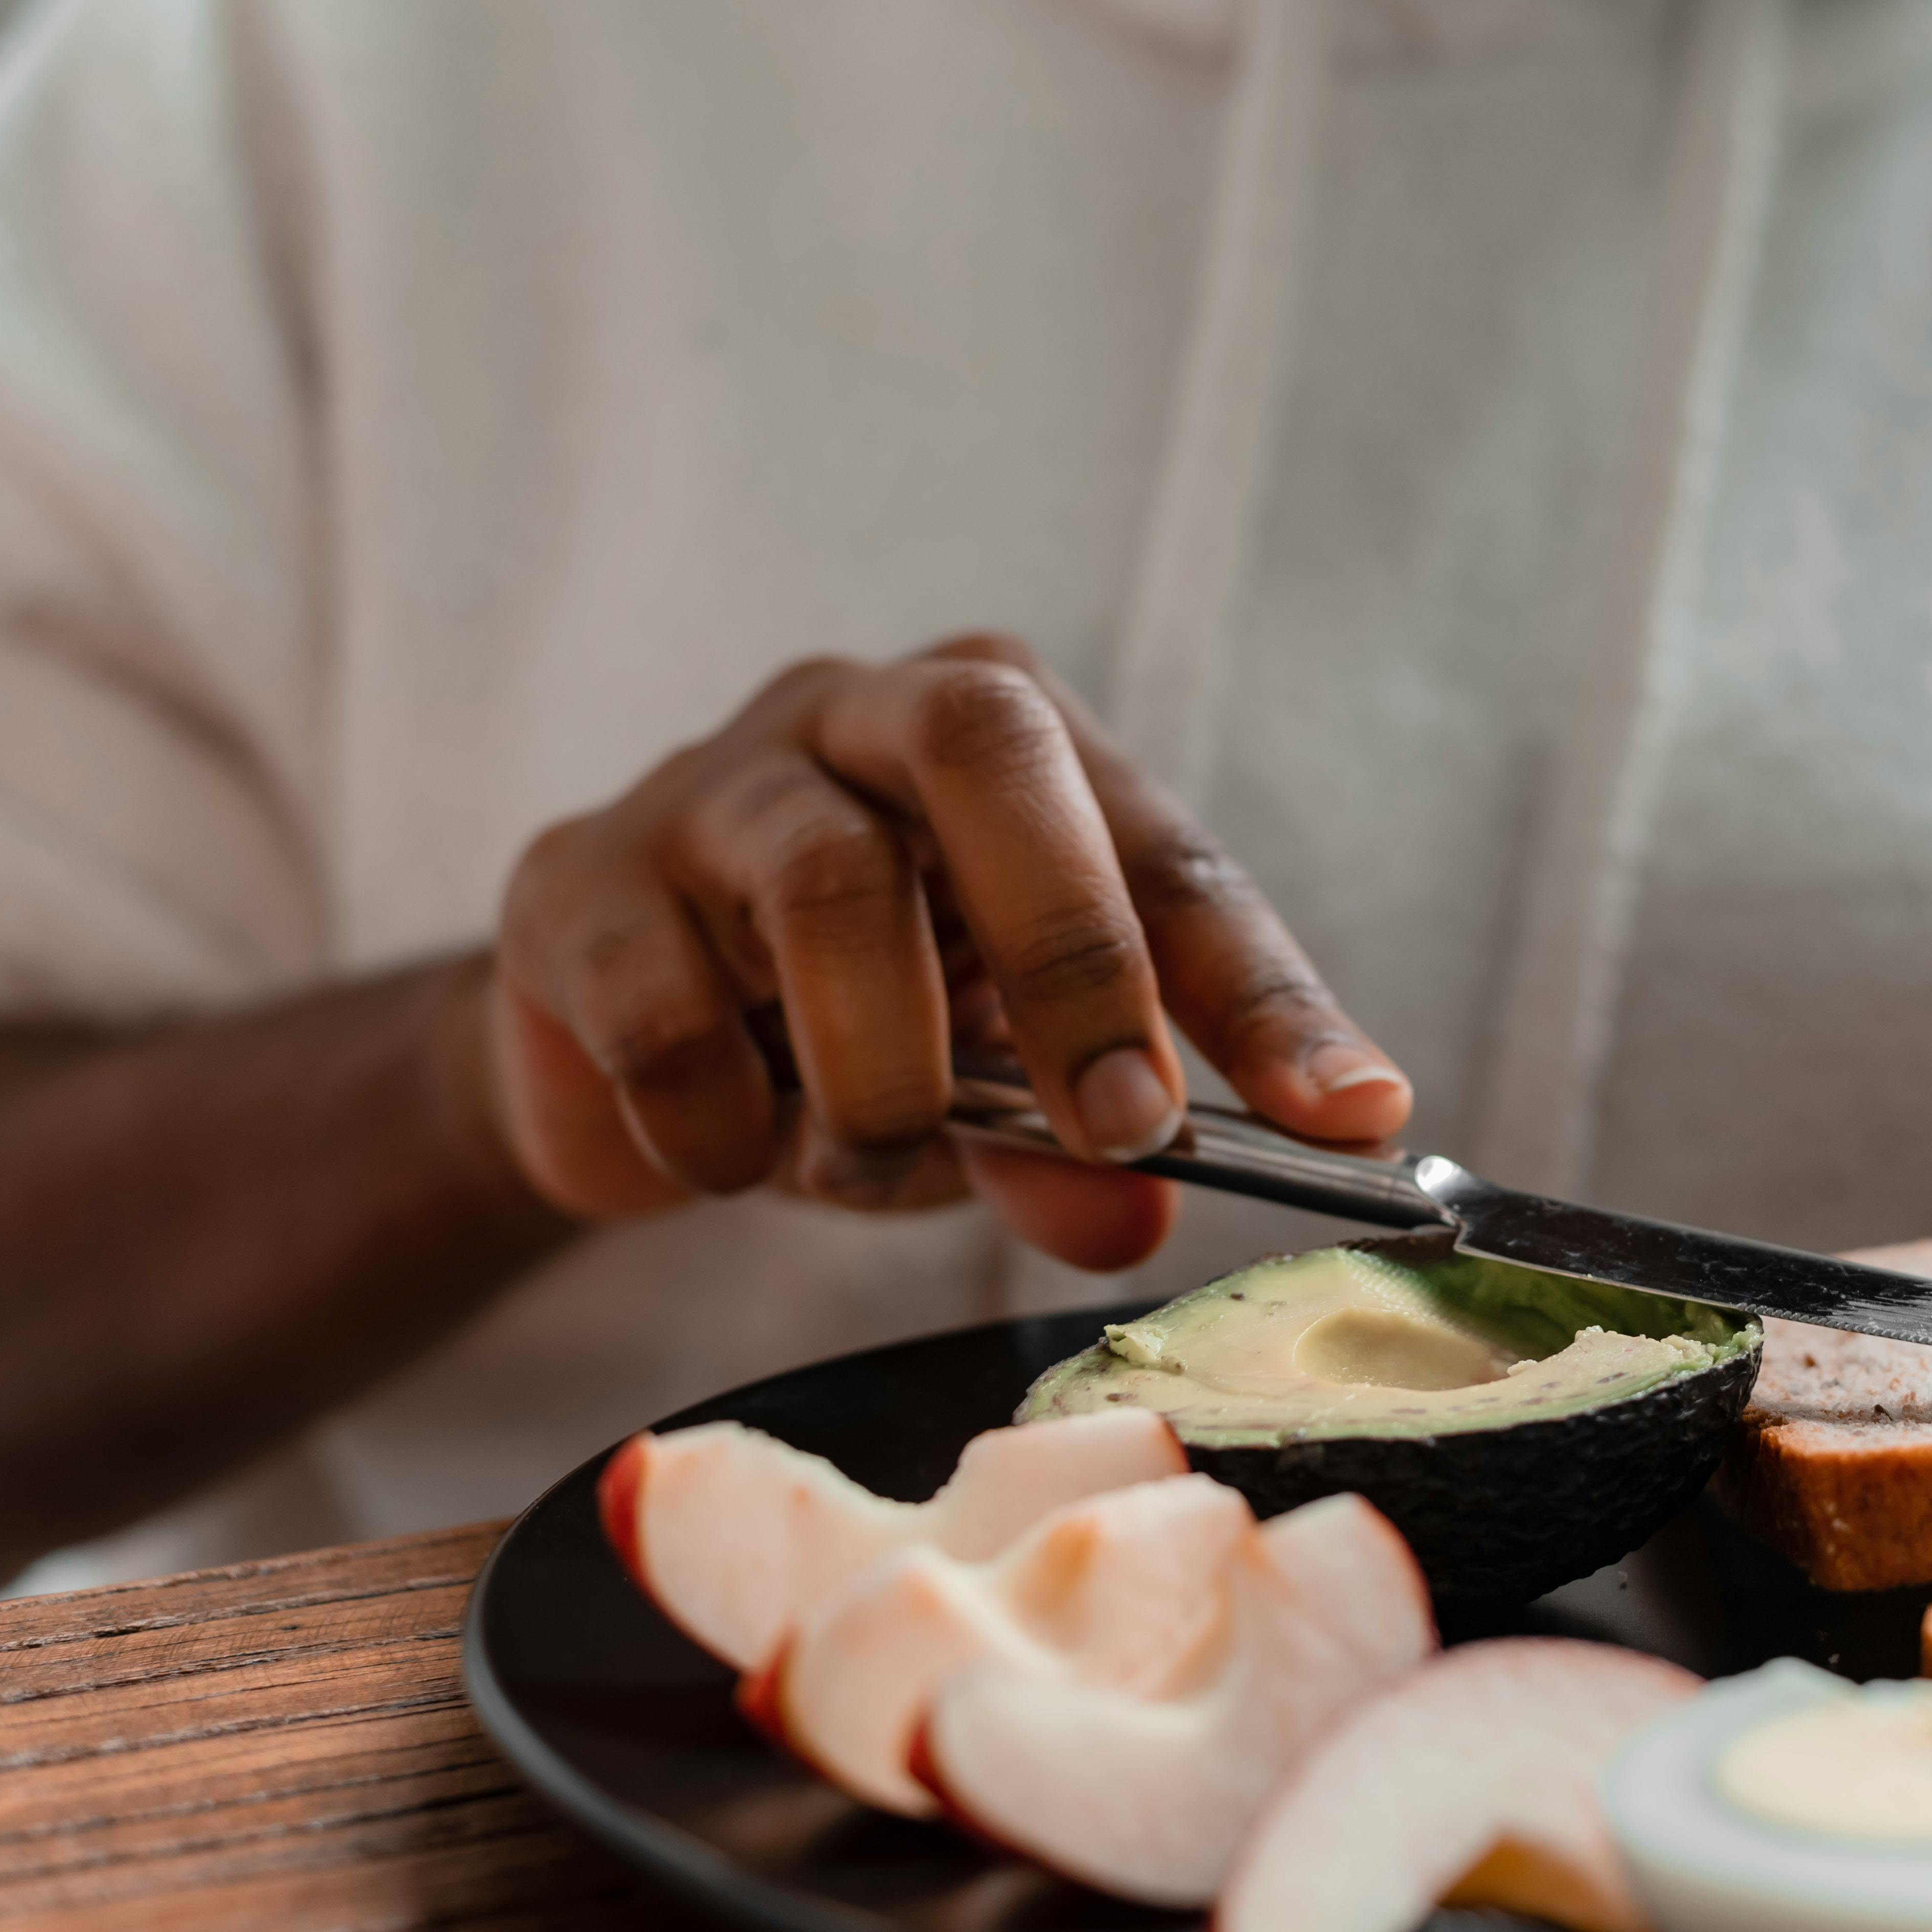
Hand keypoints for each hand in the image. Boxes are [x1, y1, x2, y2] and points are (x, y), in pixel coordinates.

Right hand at [480, 632, 1410, 1268]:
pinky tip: (731, 1152)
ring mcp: (709, 780)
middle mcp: (863, 712)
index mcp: (1008, 740)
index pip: (1170, 853)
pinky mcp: (577, 880)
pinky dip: (723, 1125)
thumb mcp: (987, 1091)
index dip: (1266, 995)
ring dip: (883, 1070)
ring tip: (869, 1154)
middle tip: (1122, 1128)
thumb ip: (1066, 1149)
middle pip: (985, 751)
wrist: (612, 1040)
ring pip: (828, 880)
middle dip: (1076, 955)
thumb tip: (1131, 1218)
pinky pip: (667, 1013)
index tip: (1354, 1116)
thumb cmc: (849, 1028)